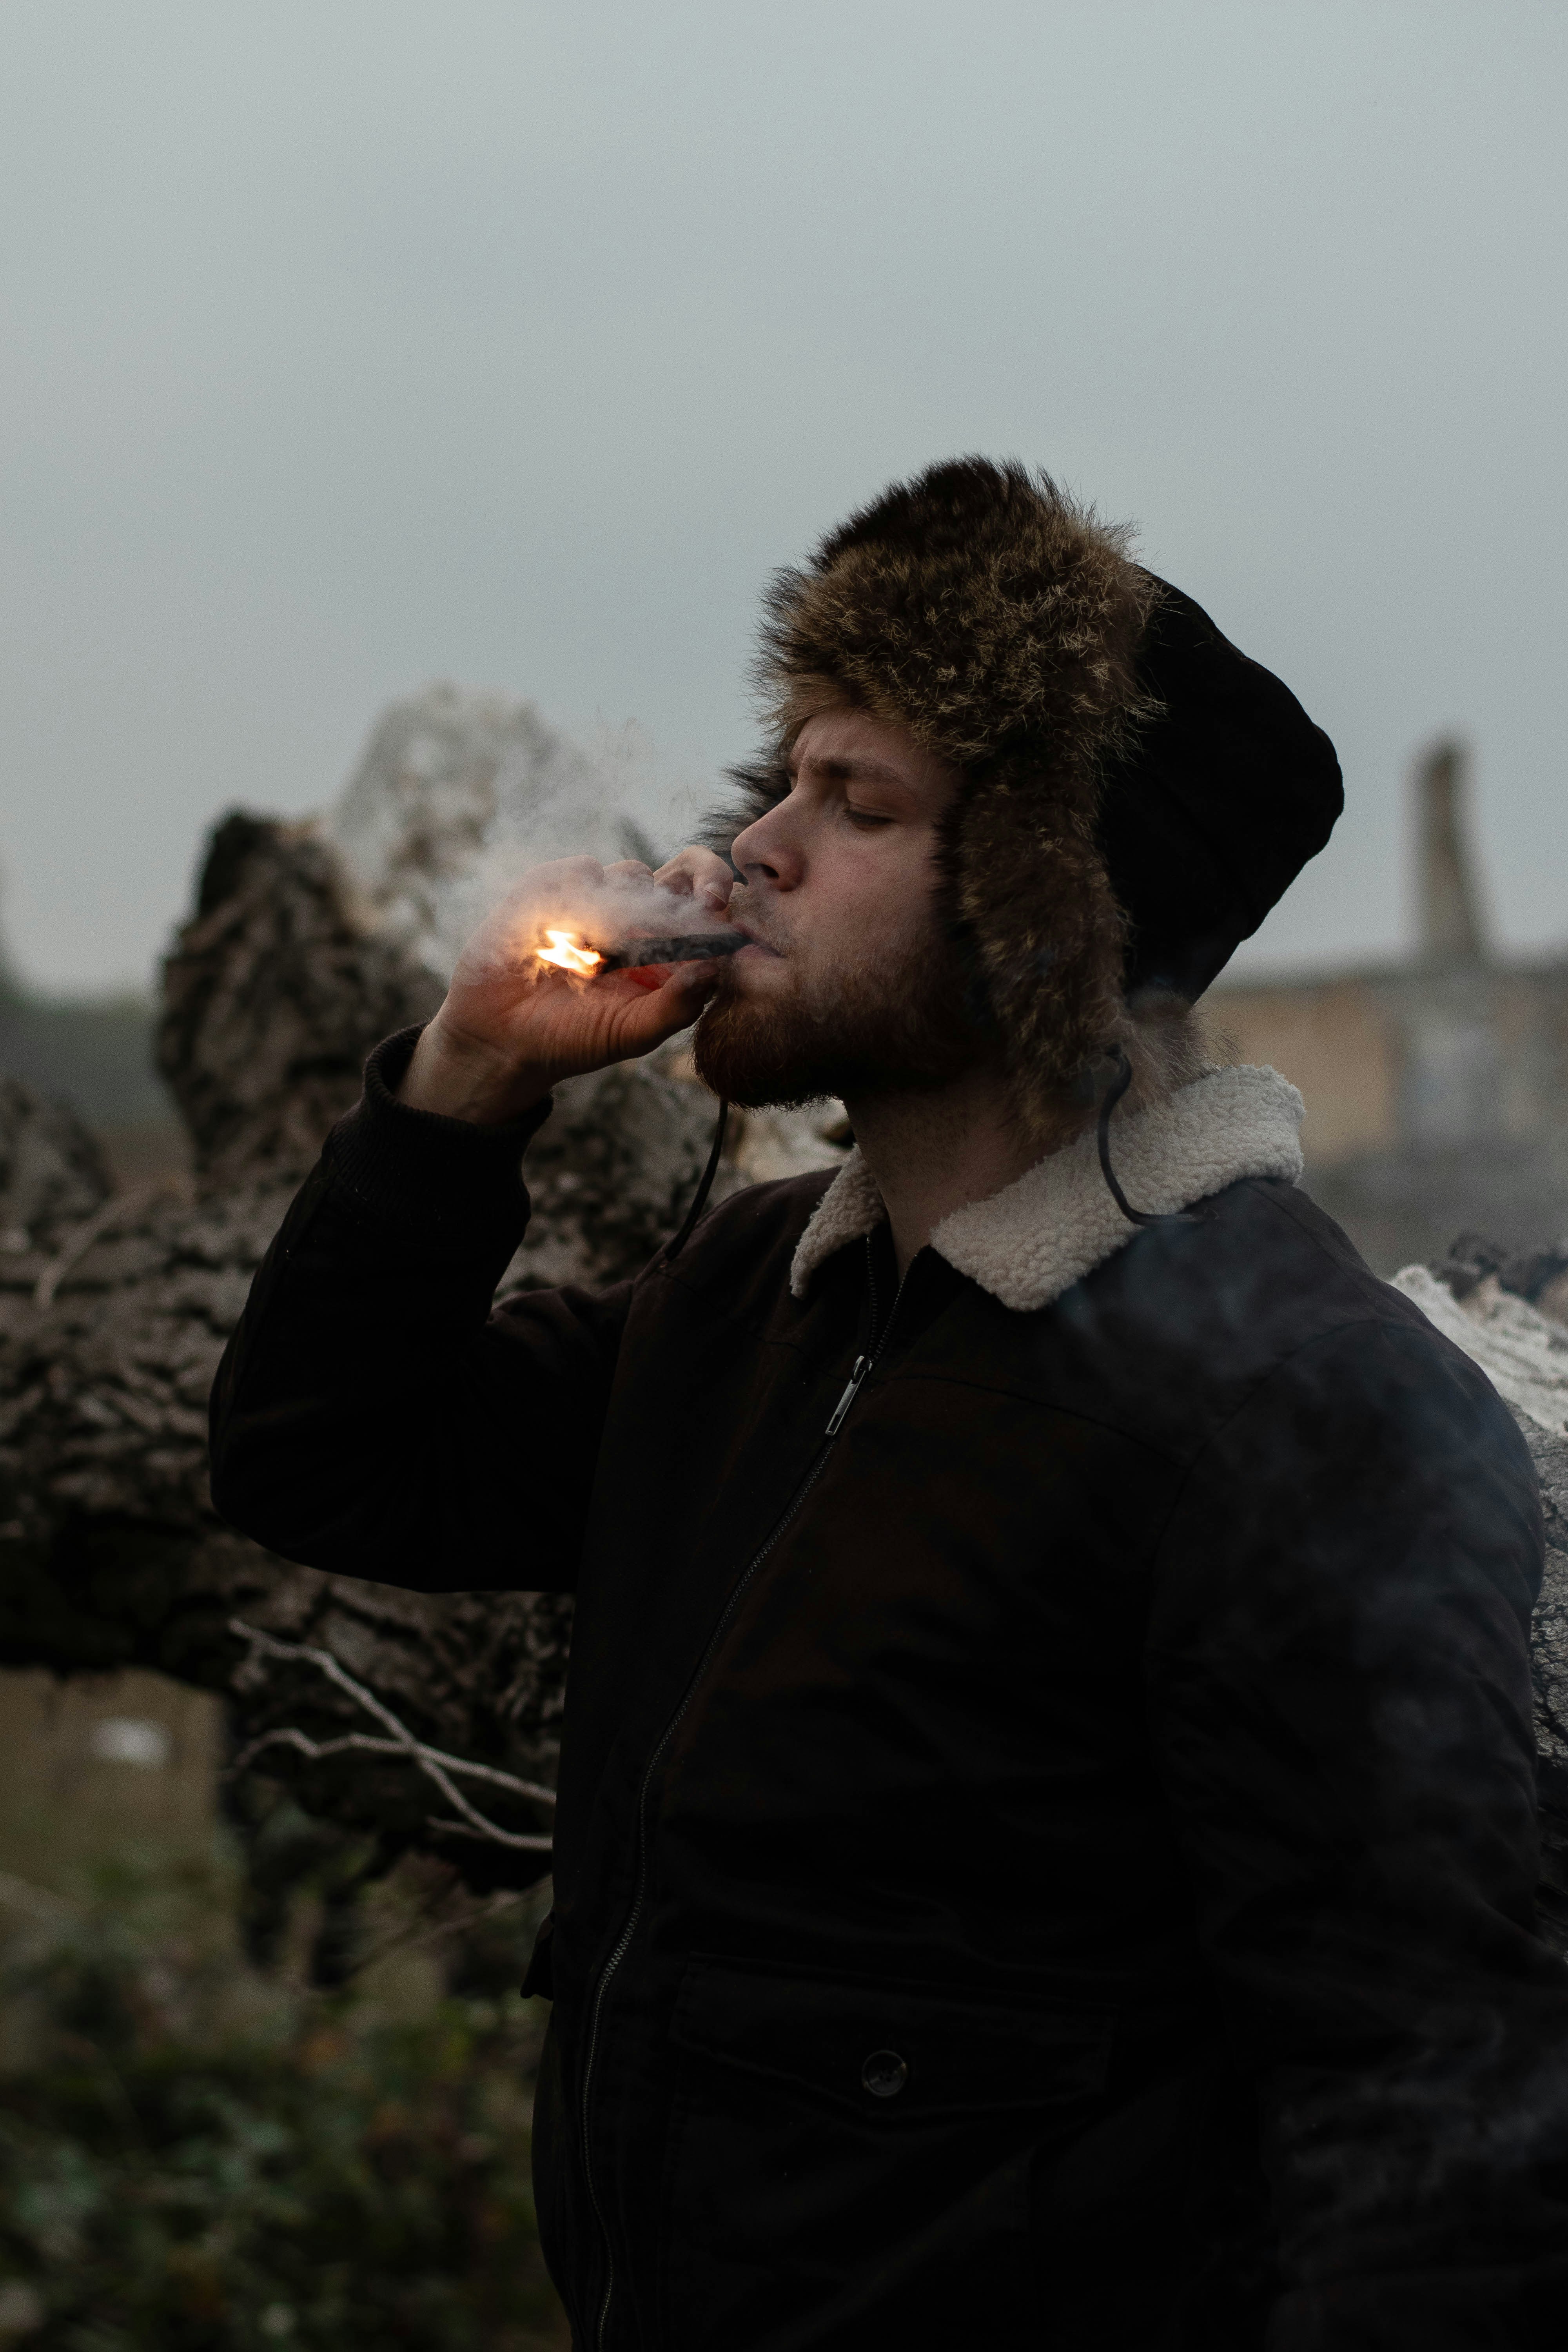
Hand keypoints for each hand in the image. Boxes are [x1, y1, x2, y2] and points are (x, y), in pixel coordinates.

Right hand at [398, 854, 734, 1124]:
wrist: (502, 1038)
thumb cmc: (572, 1040)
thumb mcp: (632, 1033)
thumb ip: (676, 1006)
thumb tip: (712, 970)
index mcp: (664, 951)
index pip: (704, 906)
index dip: (716, 891)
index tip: (717, 899)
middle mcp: (636, 920)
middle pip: (679, 872)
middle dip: (696, 876)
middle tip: (698, 897)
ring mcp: (593, 900)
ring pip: (629, 872)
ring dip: (621, 909)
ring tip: (594, 959)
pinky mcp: (550, 888)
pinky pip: (576, 872)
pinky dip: (573, 899)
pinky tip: (558, 939)